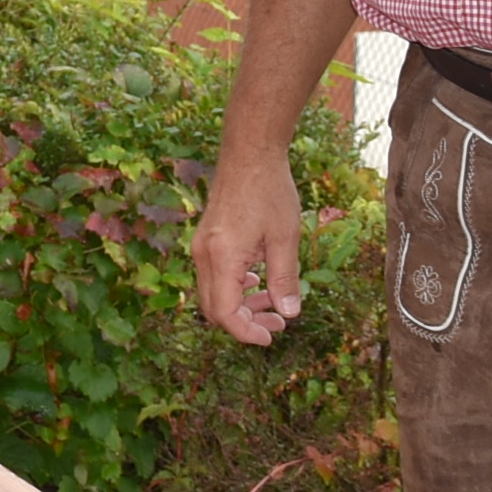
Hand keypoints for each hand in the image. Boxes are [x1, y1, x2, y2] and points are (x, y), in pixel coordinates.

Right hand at [190, 147, 311, 347]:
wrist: (249, 153)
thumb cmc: (269, 190)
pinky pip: (214, 276)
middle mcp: (204, 255)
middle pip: (214, 309)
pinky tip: (258, 281)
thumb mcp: (285, 237)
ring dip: (241, 305)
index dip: (246, 332)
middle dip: (245, 322)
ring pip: (213, 293)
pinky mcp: (206, 240)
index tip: (271, 338)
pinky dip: (235, 287)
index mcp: (222, 257)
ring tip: (273, 304)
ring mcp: (202, 247)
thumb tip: (290, 313)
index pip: (224, 313)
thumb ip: (285, 278)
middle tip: (279, 324)